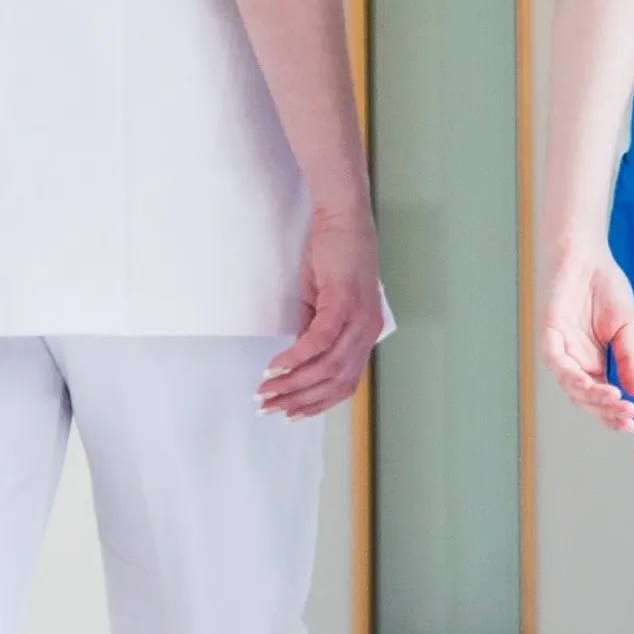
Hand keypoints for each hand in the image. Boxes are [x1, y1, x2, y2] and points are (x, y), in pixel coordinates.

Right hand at [262, 205, 382, 418]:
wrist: (343, 219)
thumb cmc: (333, 256)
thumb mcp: (321, 302)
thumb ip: (313, 331)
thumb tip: (296, 360)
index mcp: (365, 334)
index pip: (345, 383)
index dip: (317, 403)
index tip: (290, 414)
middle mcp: (368, 332)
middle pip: (335, 382)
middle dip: (299, 400)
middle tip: (267, 407)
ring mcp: (360, 320)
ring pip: (327, 368)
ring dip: (293, 384)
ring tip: (265, 391)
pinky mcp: (344, 304)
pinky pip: (318, 342)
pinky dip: (295, 358)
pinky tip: (275, 366)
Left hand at [537, 241, 633, 431]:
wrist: (587, 256)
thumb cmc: (605, 288)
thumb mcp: (626, 327)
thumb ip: (630, 358)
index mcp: (594, 362)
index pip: (602, 396)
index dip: (614, 412)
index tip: (632, 423)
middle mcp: (575, 361)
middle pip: (586, 398)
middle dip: (605, 411)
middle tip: (627, 416)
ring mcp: (561, 350)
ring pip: (571, 385)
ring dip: (592, 396)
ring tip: (615, 400)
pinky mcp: (549, 334)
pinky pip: (557, 361)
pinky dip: (572, 375)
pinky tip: (591, 383)